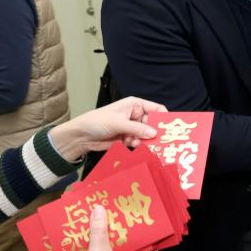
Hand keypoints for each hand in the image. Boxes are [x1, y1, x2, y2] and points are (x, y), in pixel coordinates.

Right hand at [45, 205, 153, 250]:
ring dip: (111, 235)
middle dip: (126, 229)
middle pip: (132, 245)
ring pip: (116, 248)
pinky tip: (94, 230)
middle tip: (124, 211)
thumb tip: (99, 209)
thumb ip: (100, 231)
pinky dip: (100, 242)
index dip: (149, 231)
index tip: (145, 215)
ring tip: (108, 216)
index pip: (150, 246)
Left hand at [48, 96, 166, 160]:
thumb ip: (137, 128)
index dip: (163, 117)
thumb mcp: (118, 123)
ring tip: (134, 142)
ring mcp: (131, 127)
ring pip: (146, 135)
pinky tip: (129, 144)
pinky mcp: (127, 138)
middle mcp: (135, 115)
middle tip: (156, 141)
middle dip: (153, 132)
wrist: (81, 136)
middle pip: (152, 124)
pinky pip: (139, 142)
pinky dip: (136, 145)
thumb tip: (154, 133)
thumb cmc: (97, 122)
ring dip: (143, 140)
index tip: (168, 128)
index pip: (156, 109)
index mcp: (135, 105)